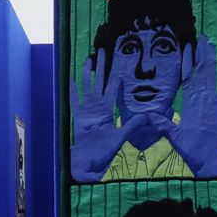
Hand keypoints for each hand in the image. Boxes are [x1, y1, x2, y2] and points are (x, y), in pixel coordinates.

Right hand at [71, 53, 129, 180]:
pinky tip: (70, 78)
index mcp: (108, 113)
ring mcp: (85, 113)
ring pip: (86, 88)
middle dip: (100, 68)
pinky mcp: (76, 119)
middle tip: (102, 51)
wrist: (87, 165)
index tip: (119, 65)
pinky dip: (71, 90)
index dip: (115, 79)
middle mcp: (96, 110)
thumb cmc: (103, 154)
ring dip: (87, 74)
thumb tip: (146, 116)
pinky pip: (73, 102)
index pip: (113, 92)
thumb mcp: (120, 138)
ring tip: (88, 59)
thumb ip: (131, 126)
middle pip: (99, 84)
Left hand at [166, 36, 216, 176]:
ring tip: (212, 46)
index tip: (185, 48)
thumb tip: (148, 115)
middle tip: (202, 38)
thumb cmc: (189, 149)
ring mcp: (212, 103)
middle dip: (201, 56)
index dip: (187, 63)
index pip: (187, 78)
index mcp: (189, 104)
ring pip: (212, 77)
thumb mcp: (172, 134)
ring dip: (212, 62)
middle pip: (201, 73)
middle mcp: (201, 100)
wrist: (204, 159)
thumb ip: (163, 123)